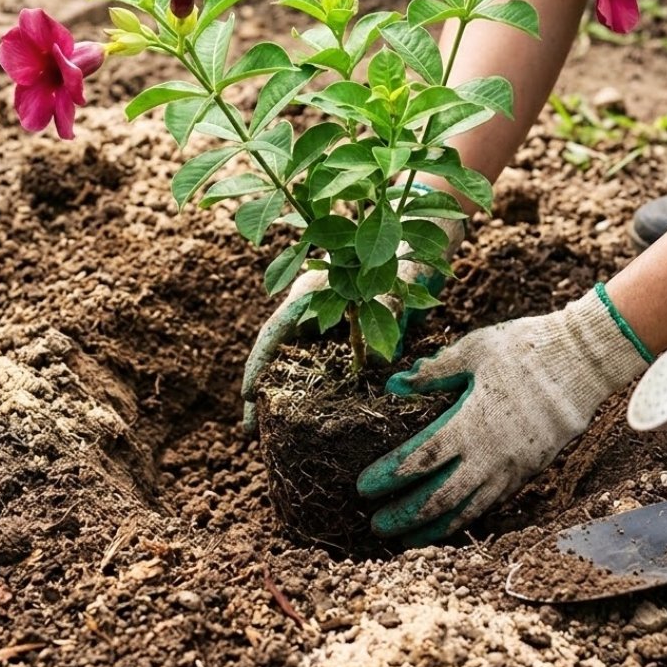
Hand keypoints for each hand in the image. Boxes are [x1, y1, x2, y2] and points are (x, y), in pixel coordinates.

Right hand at [241, 215, 464, 433]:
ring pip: (290, 355)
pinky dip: (303, 382)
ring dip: (278, 389)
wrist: (419, 234)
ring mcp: (318, 312)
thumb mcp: (396, 290)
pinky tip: (305, 411)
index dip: (258, 366)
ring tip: (267, 430)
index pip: (273, 333)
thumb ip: (385, 321)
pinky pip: (312, 356)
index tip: (247, 397)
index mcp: (310, 289)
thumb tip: (374, 364)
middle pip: (273, 349)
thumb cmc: (405, 257)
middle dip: (258, 389)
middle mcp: (307, 302)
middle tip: (249, 431)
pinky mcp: (334, 322)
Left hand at [357, 287, 650, 544]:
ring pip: (468, 509)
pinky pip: (492, 504)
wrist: (585, 362)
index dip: (389, 477)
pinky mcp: (530, 471)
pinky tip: (450, 522)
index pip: (419, 459)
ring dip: (434, 528)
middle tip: (376, 525)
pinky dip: (466, 518)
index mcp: (472, 423)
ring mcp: (513, 468)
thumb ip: (434, 372)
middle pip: (440, 497)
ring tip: (407, 540)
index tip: (363, 487)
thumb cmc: (526, 349)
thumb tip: (396, 384)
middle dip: (405, 515)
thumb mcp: (475, 350)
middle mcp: (491, 454)